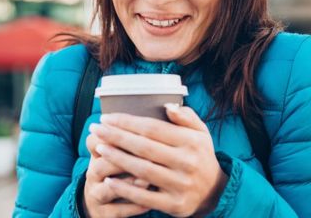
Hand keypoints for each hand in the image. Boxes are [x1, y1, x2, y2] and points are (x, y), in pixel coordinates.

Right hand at [83, 132, 150, 216]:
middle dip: (124, 159)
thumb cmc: (124, 167)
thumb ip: (143, 129)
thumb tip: (169, 107)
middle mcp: (93, 172)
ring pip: (109, 188)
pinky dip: (134, 207)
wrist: (108, 201)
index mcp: (97, 152)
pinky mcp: (104, 213)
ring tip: (147, 180)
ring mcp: (96, 194)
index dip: (117, 136)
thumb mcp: (126, 148)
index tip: (140, 133)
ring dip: (129, 184)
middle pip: (102, 162)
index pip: (97, 140)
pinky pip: (118, 211)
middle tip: (148, 156)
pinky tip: (149, 203)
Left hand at [89, 105, 227, 216]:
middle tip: (96, 128)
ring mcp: (181, 185)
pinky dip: (125, 188)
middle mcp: (187, 162)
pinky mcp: (175, 205)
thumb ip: (186, 116)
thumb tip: (167, 106)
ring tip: (99, 148)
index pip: (152, 128)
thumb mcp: (200, 132)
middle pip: (144, 147)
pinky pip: (145, 197)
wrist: (214, 191)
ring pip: (142, 170)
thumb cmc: (199, 155)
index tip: (106, 117)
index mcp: (191, 141)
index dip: (127, 122)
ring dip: (117, 158)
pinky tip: (109, 179)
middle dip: (116, 136)